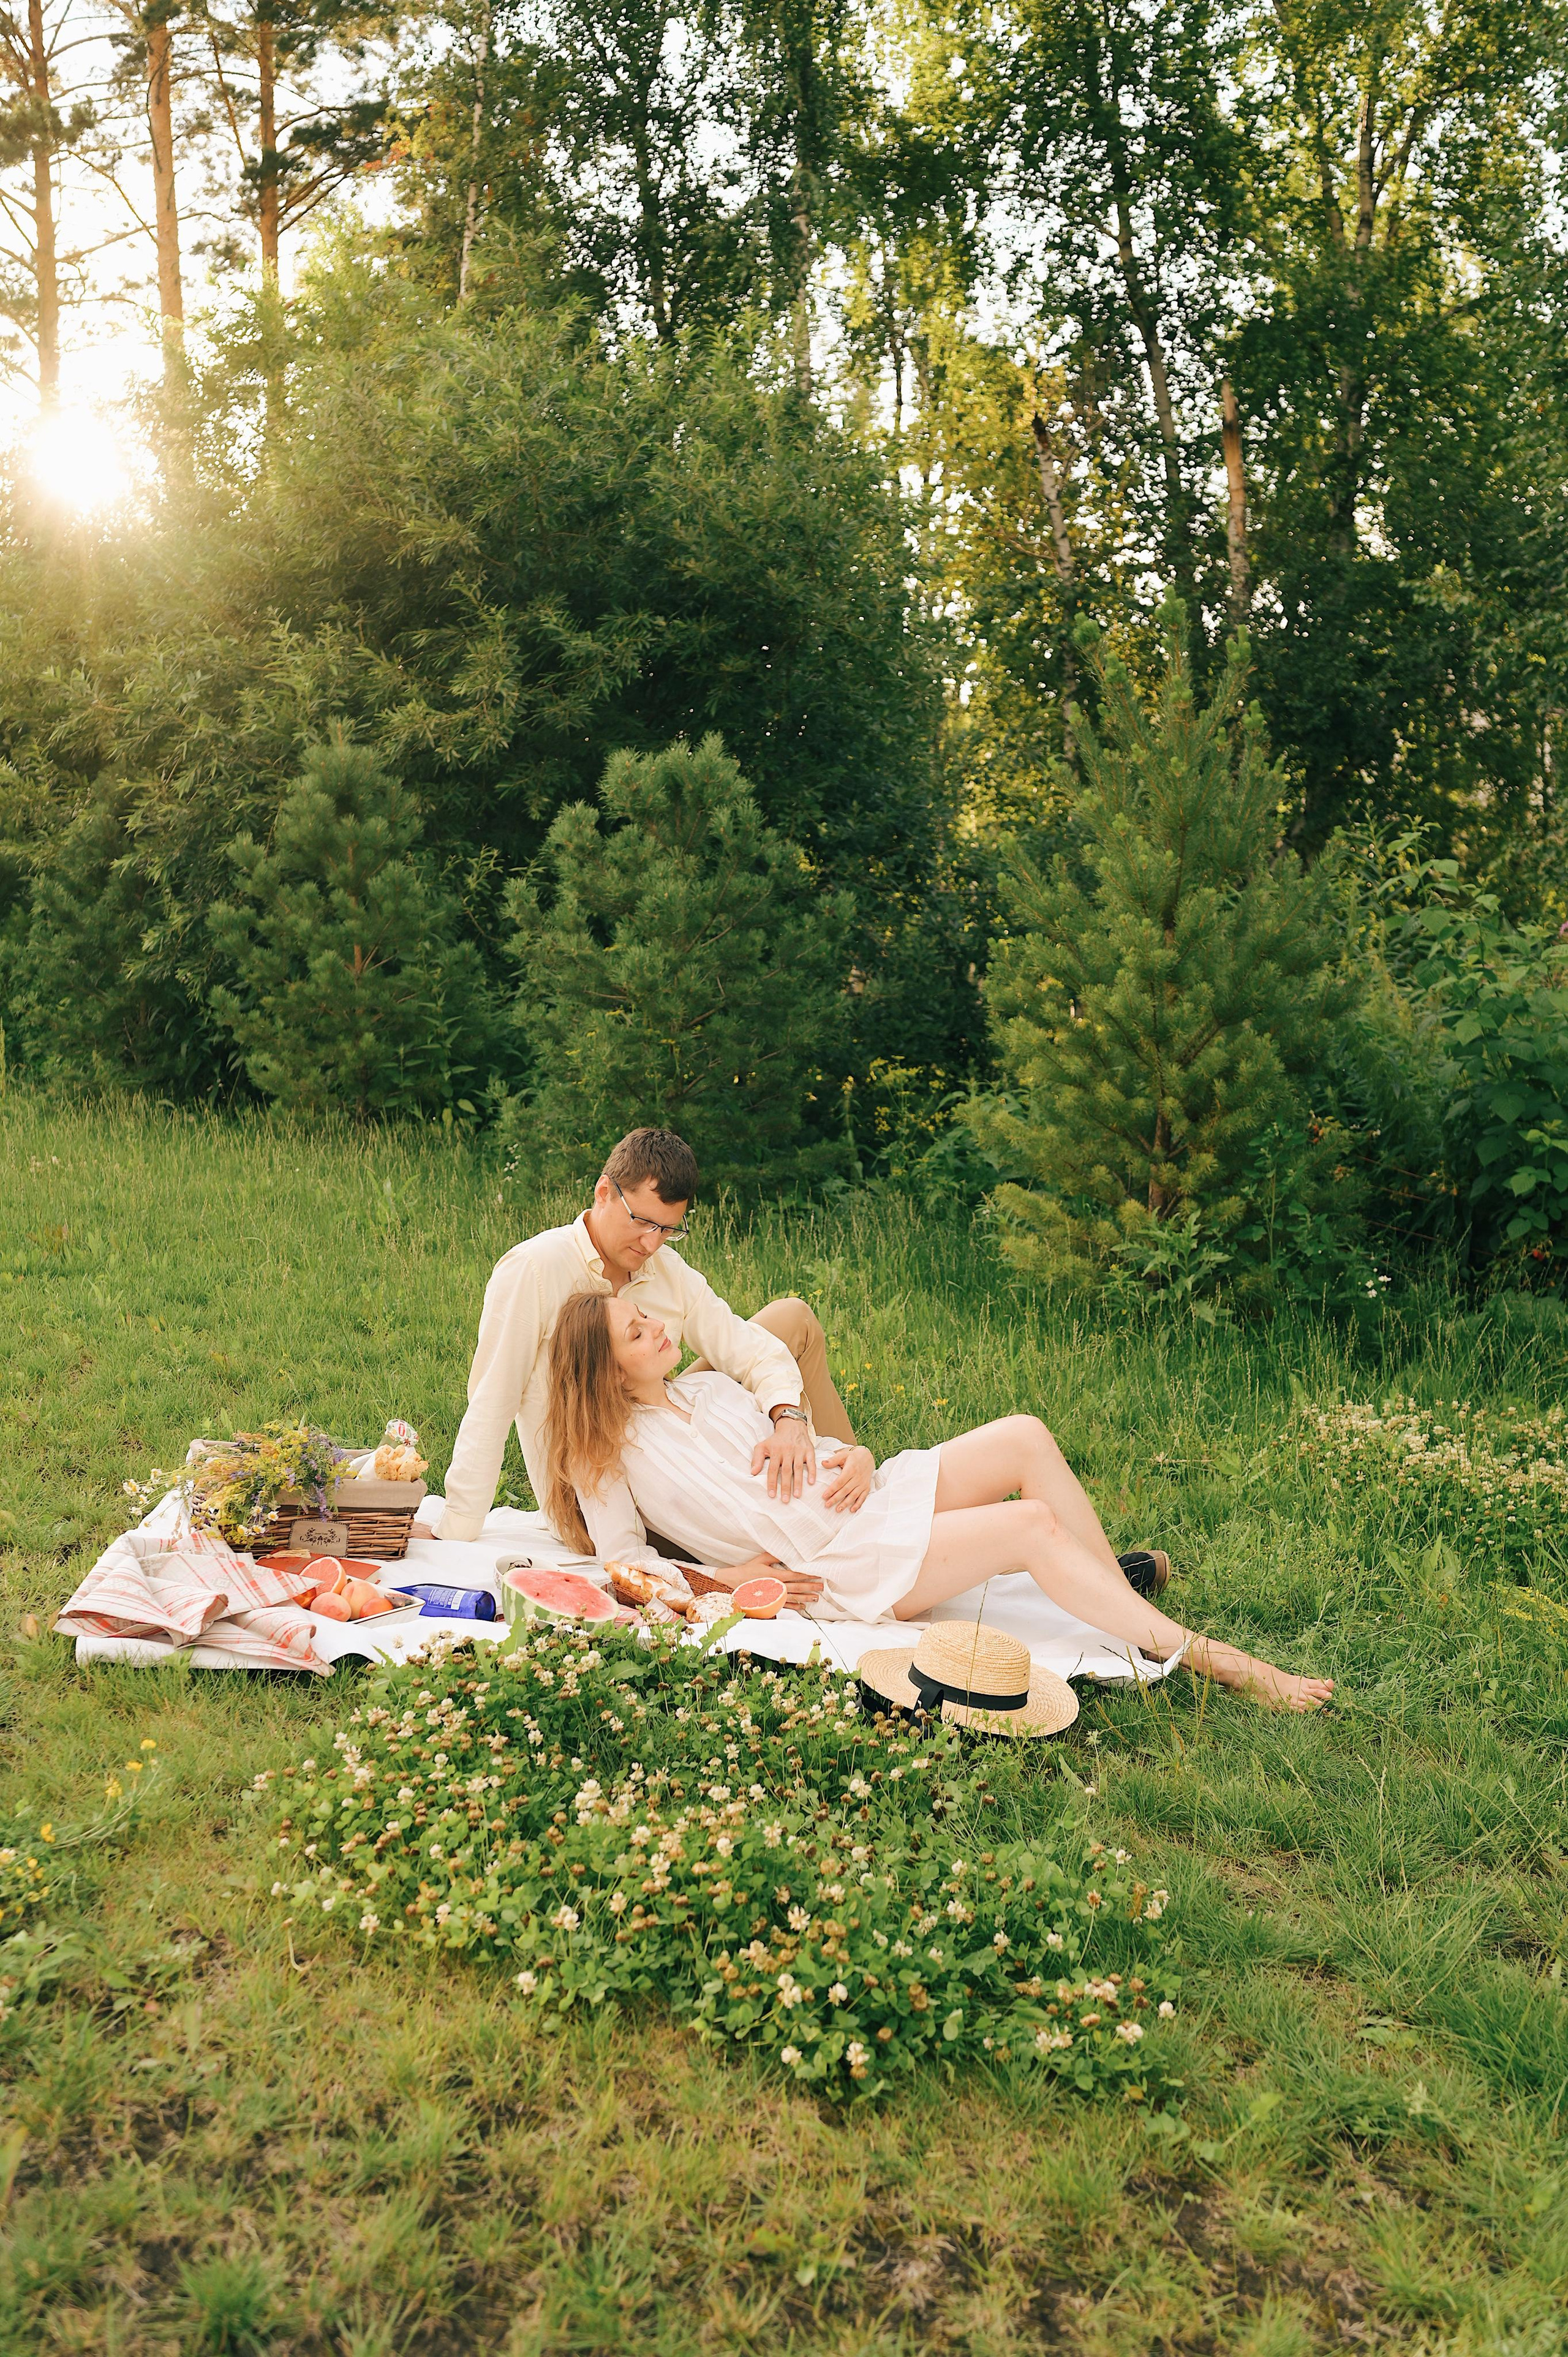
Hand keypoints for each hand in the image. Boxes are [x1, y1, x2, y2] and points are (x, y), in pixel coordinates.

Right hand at [706, 1551, 824, 1605]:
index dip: (807, 1574)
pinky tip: (802, 1607)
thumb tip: (786, 1550)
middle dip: (810, 1586)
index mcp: (775, 1575)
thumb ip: (774, 1555)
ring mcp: (774, 1596)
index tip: (817, 1573)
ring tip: (816, 1597)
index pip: (795, 1575)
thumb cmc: (747, 1571)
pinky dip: (794, 1606)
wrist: (734, 1585)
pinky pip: (785, 1606)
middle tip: (822, 1586)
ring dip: (805, 1597)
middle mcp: (776, 1587)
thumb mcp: (760, 1559)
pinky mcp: (770, 1603)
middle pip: (797, 1587)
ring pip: (793, 1598)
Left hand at [751, 1414, 816, 1501]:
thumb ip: (756, 1458)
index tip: (771, 1495)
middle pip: (786, 1471)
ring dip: (798, 1483)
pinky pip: (811, 1463)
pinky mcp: (809, 1451)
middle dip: (785, 1486)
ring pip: (798, 1469)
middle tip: (785, 1500)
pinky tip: (811, 1482)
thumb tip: (752, 1472)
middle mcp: (788, 1451)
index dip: (772, 1482)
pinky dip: (812, 1472)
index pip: (773, 1469)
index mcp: (776, 1451)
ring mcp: (799, 1451)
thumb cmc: (776, 1440)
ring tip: (797, 1495)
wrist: (792, 1426)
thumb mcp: (763, 1446)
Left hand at [820, 1444, 873, 1513]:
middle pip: (845, 1490)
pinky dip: (858, 1504)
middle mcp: (857, 1478)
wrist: (868, 1456)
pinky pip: (863, 1497)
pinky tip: (851, 1510)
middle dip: (836, 1498)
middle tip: (827, 1505)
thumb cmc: (853, 1456)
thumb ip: (833, 1460)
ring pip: (854, 1495)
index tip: (824, 1496)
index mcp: (851, 1470)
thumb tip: (823, 1463)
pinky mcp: (866, 1487)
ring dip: (846, 1503)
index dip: (832, 1490)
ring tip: (838, 1510)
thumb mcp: (843, 1454)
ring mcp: (863, 1483)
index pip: (840, 1482)